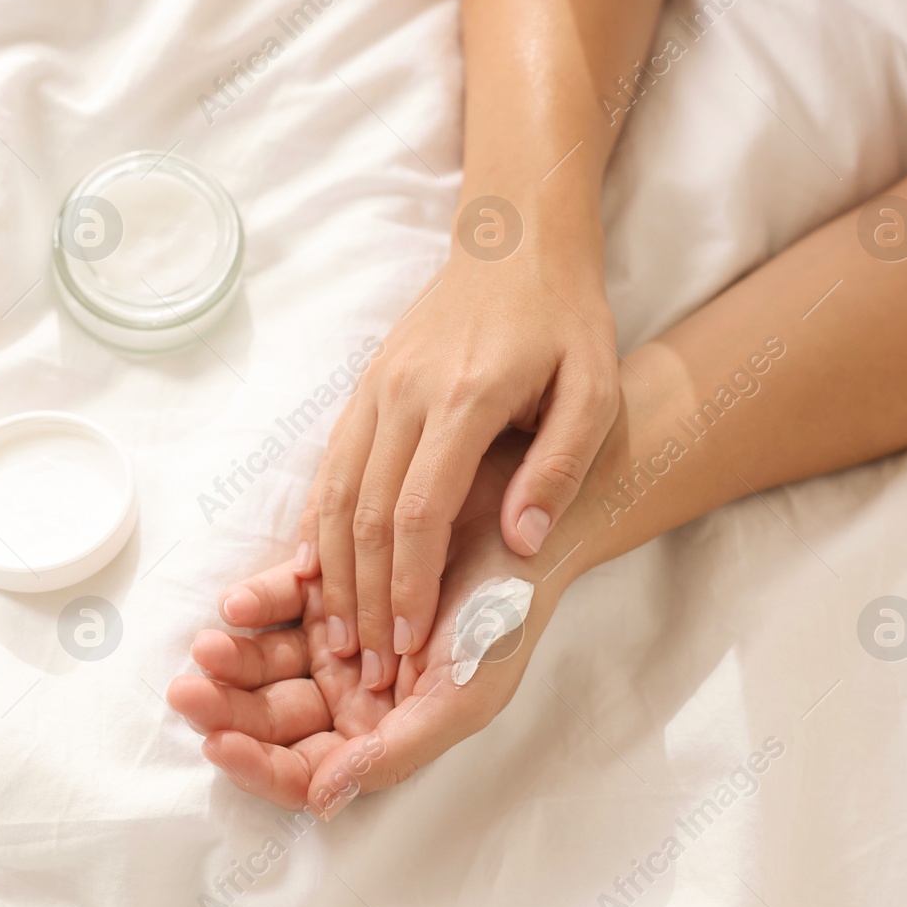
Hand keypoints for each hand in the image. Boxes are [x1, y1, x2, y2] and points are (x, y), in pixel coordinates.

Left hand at [174, 433, 561, 815]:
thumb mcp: (464, 695)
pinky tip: (240, 604)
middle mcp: (352, 693)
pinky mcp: (331, 583)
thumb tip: (321, 799)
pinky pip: (281, 601)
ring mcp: (337, 637)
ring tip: (210, 644)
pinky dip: (258, 603)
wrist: (525, 529)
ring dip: (235, 659)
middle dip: (228, 711)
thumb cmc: (506, 619)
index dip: (260, 766)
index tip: (220, 746)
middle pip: (273, 718)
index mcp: (382, 732)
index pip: (306, 769)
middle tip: (190, 692)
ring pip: (266, 662)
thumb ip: (395, 751)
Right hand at [292, 202, 616, 693]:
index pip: (419, 510)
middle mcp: (404, 396)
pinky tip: (311, 574)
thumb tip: (520, 543)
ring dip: (332, 572)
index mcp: (463, 399)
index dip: (410, 585)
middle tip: (369, 666)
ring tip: (336, 637)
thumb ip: (558, 467)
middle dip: (365, 598)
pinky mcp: (364, 390)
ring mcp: (375, 390)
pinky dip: (317, 527)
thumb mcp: (594, 390)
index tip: (411, 645)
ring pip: (335, 495)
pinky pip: (328, 469)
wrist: (515, 241)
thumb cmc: (565, 320)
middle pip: (367, 514)